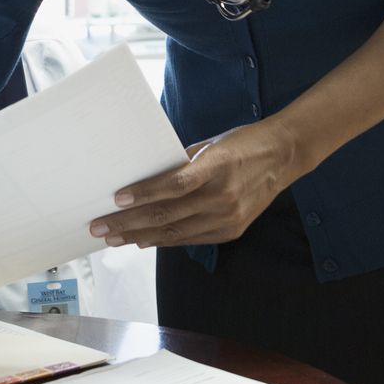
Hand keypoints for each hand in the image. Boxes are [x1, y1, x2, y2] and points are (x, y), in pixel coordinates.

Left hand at [87, 119, 306, 247]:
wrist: (284, 156)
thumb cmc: (242, 143)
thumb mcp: (210, 145)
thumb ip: (180, 164)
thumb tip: (144, 178)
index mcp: (218, 167)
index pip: (175, 184)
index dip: (144, 194)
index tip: (117, 199)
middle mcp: (224, 196)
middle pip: (168, 214)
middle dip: (129, 223)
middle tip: (100, 227)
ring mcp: (229, 217)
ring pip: (175, 232)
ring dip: (140, 236)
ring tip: (114, 237)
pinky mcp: (231, 230)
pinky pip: (190, 239)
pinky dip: (164, 240)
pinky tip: (143, 239)